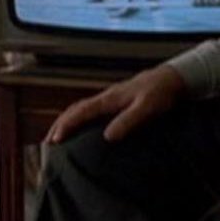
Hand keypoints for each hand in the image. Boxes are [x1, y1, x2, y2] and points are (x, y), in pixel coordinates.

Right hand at [44, 64, 185, 143]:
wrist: (172, 78)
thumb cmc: (160, 93)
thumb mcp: (146, 109)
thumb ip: (128, 121)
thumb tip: (107, 137)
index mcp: (109, 99)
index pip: (80, 112)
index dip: (66, 126)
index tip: (54, 140)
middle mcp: (106, 97)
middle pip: (75, 109)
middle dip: (60, 124)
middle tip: (47, 142)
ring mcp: (110, 98)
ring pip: (81, 108)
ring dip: (67, 121)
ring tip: (57, 136)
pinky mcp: (116, 101)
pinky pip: (90, 109)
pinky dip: (79, 118)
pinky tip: (82, 127)